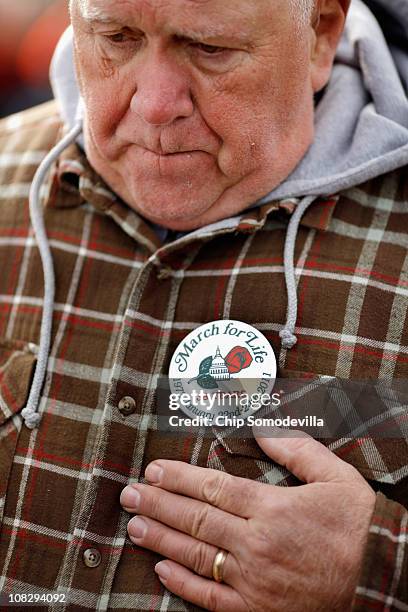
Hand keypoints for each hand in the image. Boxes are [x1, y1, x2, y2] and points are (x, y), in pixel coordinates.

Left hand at [120, 432, 375, 610]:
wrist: (380, 578)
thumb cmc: (358, 525)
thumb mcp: (334, 476)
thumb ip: (296, 448)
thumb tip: (262, 425)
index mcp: (272, 508)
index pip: (212, 487)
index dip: (178, 477)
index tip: (154, 468)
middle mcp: (255, 543)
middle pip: (195, 518)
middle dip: (158, 502)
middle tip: (129, 493)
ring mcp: (253, 580)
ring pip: (195, 555)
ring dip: (160, 538)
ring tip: (134, 524)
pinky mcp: (256, 610)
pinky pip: (211, 598)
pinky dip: (182, 585)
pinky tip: (162, 570)